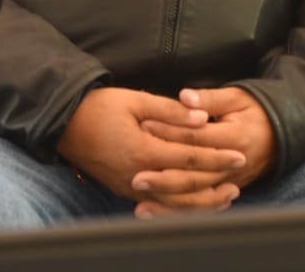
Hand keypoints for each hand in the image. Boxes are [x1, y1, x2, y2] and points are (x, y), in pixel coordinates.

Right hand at [56, 87, 244, 211]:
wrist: (64, 124)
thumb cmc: (99, 107)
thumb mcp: (135, 100)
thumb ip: (170, 111)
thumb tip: (202, 119)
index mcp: (142, 151)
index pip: (189, 158)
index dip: (217, 157)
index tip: (240, 155)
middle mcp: (137, 175)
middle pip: (185, 186)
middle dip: (215, 181)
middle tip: (240, 174)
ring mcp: (129, 186)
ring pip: (173, 202)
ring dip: (202, 200)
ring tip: (226, 194)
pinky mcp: (124, 190)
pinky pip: (158, 203)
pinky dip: (181, 204)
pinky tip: (196, 200)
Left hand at [133, 86, 276, 216]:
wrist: (280, 134)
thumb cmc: (255, 111)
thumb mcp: (237, 97)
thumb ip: (210, 98)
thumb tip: (185, 97)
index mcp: (236, 136)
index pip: (197, 137)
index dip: (170, 132)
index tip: (145, 127)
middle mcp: (234, 164)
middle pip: (195, 174)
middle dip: (164, 178)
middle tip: (136, 178)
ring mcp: (231, 181)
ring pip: (197, 196)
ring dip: (169, 202)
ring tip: (141, 205)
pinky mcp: (225, 191)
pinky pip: (200, 205)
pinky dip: (178, 211)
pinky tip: (156, 212)